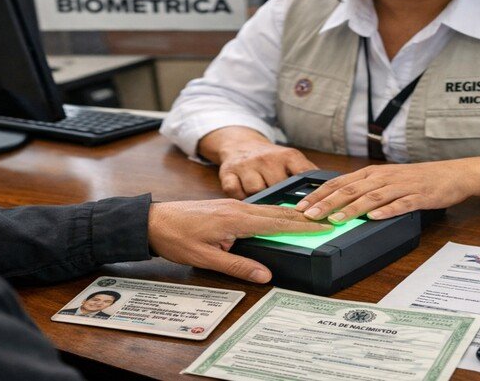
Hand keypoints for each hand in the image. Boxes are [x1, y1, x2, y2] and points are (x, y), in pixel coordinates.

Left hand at [148, 199, 331, 282]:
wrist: (151, 220)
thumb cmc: (175, 238)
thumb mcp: (206, 258)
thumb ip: (237, 265)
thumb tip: (264, 274)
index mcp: (236, 219)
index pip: (277, 222)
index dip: (302, 226)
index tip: (323, 227)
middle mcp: (237, 208)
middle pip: (278, 212)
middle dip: (304, 217)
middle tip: (327, 219)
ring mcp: (232, 205)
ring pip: (268, 209)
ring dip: (290, 214)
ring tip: (310, 219)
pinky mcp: (226, 206)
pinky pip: (257, 209)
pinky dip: (274, 213)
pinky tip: (278, 218)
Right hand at [198, 127, 317, 198]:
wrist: (239, 144)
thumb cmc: (269, 159)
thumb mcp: (291, 159)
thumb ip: (307, 174)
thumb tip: (327, 193)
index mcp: (287, 156)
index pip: (303, 174)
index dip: (309, 195)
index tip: (314, 211)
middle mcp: (266, 158)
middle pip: (278, 187)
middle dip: (281, 200)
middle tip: (284, 208)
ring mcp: (246, 165)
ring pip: (256, 191)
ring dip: (259, 200)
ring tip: (261, 200)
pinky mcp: (227, 172)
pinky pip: (235, 192)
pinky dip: (240, 198)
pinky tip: (244, 198)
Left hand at [295, 161, 473, 221]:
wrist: (452, 174)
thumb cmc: (416, 179)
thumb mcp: (385, 180)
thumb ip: (363, 189)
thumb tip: (336, 201)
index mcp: (372, 173)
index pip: (339, 182)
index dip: (319, 194)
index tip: (301, 206)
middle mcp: (383, 177)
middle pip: (350, 189)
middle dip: (327, 203)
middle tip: (309, 214)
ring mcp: (401, 186)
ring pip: (372, 196)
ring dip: (351, 208)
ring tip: (335, 219)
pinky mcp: (418, 196)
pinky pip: (401, 203)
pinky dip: (386, 210)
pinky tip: (374, 217)